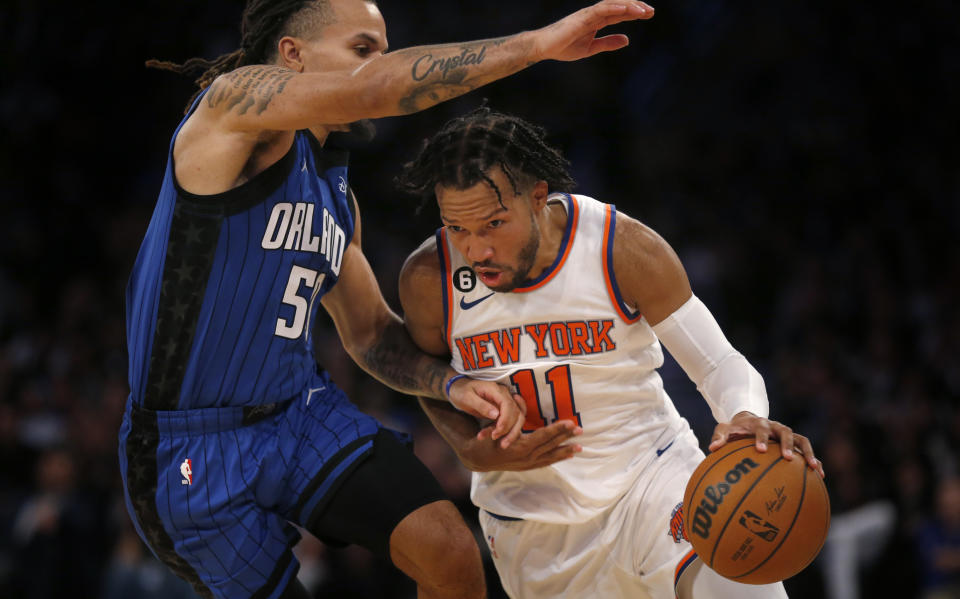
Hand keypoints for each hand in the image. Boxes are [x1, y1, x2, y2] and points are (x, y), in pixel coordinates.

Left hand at [448, 378, 524, 447]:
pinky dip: (504, 432)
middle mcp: (503, 395)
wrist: (458, 389)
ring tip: (502, 445)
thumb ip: (481, 405)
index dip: (506, 419)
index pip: (508, 404)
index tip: (498, 431)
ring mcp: (504, 403)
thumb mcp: (467, 397)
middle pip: (516, 413)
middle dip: (510, 429)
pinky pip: (508, 422)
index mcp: (495, 390)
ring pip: (517, 419)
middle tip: (497, 440)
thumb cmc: (461, 392)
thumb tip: (496, 415)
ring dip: (512, 433)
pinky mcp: (502, 411)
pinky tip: (490, 437)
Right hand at [467, 420, 582, 471]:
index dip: (558, 429)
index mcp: (520, 446)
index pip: (543, 436)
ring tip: (579, 447)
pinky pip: (546, 462)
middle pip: (550, 446)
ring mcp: (528, 464)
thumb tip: (518, 400)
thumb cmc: (487, 439)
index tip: (570, 423)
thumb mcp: (497, 428)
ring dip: (565, 450)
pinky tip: (567, 454)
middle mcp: (526, 457)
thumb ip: (510, 419)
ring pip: (550, 456)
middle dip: (566, 438)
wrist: (477, 458)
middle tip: (580, 430)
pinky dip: (557, 458)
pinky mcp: (527, 467)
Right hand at [533, 0, 654, 62]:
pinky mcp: (582, 17)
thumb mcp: (591, 48)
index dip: (634, 13)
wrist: (544, 47)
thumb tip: (627, 40)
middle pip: (619, 6)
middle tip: (651, 11)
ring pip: (612, 5)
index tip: (648, 14)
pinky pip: (601, 9)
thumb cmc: (563, 47)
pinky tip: (626, 9)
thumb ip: (608, 43)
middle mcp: (594, 14)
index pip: (619, 14)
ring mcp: (588, 14)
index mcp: (596, 21)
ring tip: (643, 10)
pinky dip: (614, 8)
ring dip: (628, 6)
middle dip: (636, 7)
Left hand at [709, 411, 824, 477]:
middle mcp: (775, 427)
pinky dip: (815, 461)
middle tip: (788, 459)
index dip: (761, 438)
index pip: (760, 429)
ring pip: (802, 441)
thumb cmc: (735, 429)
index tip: (760, 450)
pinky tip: (820, 476)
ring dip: (809, 453)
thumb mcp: (724, 429)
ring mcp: (787, 435)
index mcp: (759, 424)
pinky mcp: (795, 443)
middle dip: (787, 445)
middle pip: (786, 432)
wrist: (748, 420)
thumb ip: (719, 437)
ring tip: (814, 468)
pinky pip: (807, 451)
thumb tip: (712, 449)